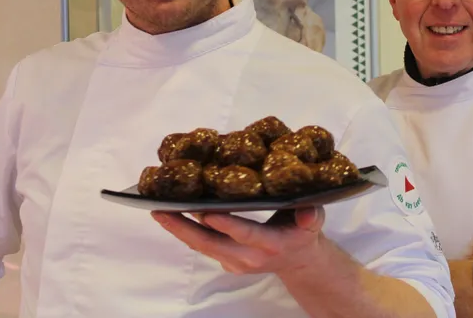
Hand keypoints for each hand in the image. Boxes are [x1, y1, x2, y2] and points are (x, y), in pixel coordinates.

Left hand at [152, 207, 325, 275]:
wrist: (298, 260)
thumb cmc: (303, 233)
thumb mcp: (313, 222)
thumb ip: (310, 215)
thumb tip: (307, 210)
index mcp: (270, 245)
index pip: (245, 234)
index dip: (226, 224)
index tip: (205, 212)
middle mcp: (248, 257)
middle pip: (211, 244)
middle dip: (184, 228)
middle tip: (161, 210)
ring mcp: (234, 262)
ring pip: (202, 246)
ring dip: (179, 229)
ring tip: (158, 211)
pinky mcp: (225, 261)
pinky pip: (203, 245)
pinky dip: (187, 231)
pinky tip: (173, 214)